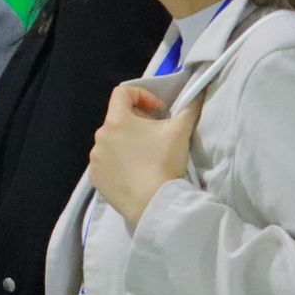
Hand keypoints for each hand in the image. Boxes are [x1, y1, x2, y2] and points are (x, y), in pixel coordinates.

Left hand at [89, 84, 203, 228]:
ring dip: (127, 143)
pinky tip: (136, 174)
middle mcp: (100, 136)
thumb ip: (189, 107)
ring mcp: (95, 158)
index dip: (142, 95)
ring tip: (147, 156)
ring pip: (112, 142)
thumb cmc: (164, 161)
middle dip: (138, 122)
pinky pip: (106, 163)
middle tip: (157, 134)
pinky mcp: (96, 177)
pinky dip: (119, 163)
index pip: (122, 93)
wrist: (152, 202)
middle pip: (118, 119)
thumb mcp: (180, 130)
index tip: (159, 110)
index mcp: (116, 120)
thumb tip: (198, 92)